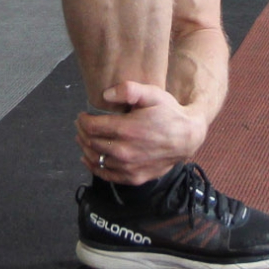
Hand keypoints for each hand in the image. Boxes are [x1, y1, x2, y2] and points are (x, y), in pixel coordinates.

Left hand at [76, 81, 201, 183]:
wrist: (187, 137)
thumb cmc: (169, 113)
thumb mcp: (152, 94)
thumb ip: (128, 90)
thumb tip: (105, 95)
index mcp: (127, 130)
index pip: (92, 127)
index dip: (82, 120)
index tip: (82, 115)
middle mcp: (125, 151)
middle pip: (91, 143)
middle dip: (82, 132)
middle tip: (81, 125)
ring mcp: (129, 167)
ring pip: (96, 160)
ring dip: (85, 148)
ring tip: (83, 139)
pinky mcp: (134, 177)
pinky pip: (107, 175)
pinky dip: (94, 167)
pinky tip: (88, 159)